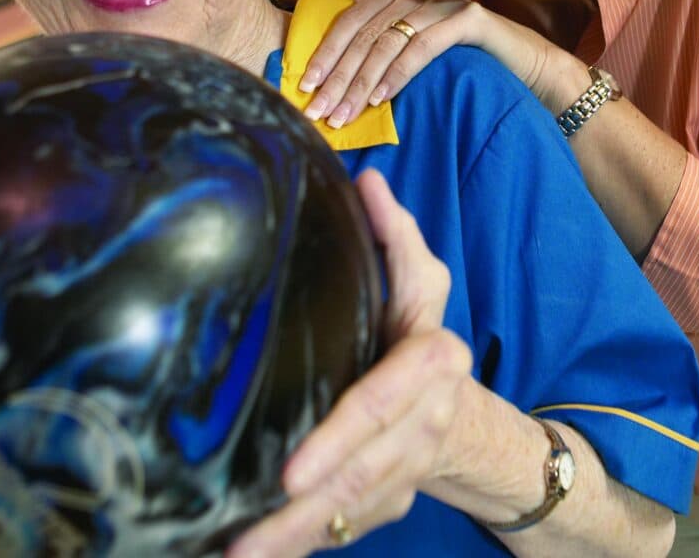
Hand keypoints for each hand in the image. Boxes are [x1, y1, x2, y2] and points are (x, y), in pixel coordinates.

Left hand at [225, 170, 471, 556]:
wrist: (460, 415)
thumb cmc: (421, 336)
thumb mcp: (420, 280)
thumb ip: (396, 235)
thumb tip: (368, 178)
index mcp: (428, 366)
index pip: (379, 405)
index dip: (338, 439)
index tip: (290, 470)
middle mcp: (420, 424)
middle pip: (360, 473)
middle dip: (303, 508)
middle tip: (245, 535)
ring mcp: (404, 470)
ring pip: (349, 512)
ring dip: (294, 539)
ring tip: (238, 555)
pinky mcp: (386, 501)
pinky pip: (344, 528)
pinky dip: (303, 545)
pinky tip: (255, 556)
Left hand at [298, 0, 566, 126]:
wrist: (527, 67)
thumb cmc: (464, 66)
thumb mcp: (414, 54)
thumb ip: (380, 54)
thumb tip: (331, 85)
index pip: (349, 21)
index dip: (324, 53)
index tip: (303, 86)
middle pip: (363, 35)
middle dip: (336, 77)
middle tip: (317, 110)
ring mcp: (441, 1)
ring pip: (387, 42)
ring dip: (360, 83)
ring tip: (343, 115)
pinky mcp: (468, 19)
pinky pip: (423, 47)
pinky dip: (398, 74)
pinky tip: (382, 100)